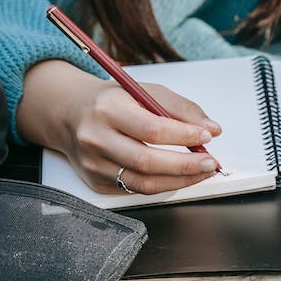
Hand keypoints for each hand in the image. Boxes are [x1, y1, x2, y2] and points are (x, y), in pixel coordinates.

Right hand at [18, 60, 222, 193]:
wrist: (69, 114)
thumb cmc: (111, 101)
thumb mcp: (144, 91)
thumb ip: (180, 108)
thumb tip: (211, 128)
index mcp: (107, 109)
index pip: (152, 129)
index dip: (185, 136)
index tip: (207, 135)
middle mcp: (95, 138)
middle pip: (147, 161)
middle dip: (186, 165)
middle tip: (210, 162)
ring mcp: (93, 164)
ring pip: (143, 183)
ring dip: (179, 181)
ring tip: (201, 171)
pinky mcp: (96, 182)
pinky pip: (135, 190)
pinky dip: (163, 185)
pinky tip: (178, 176)